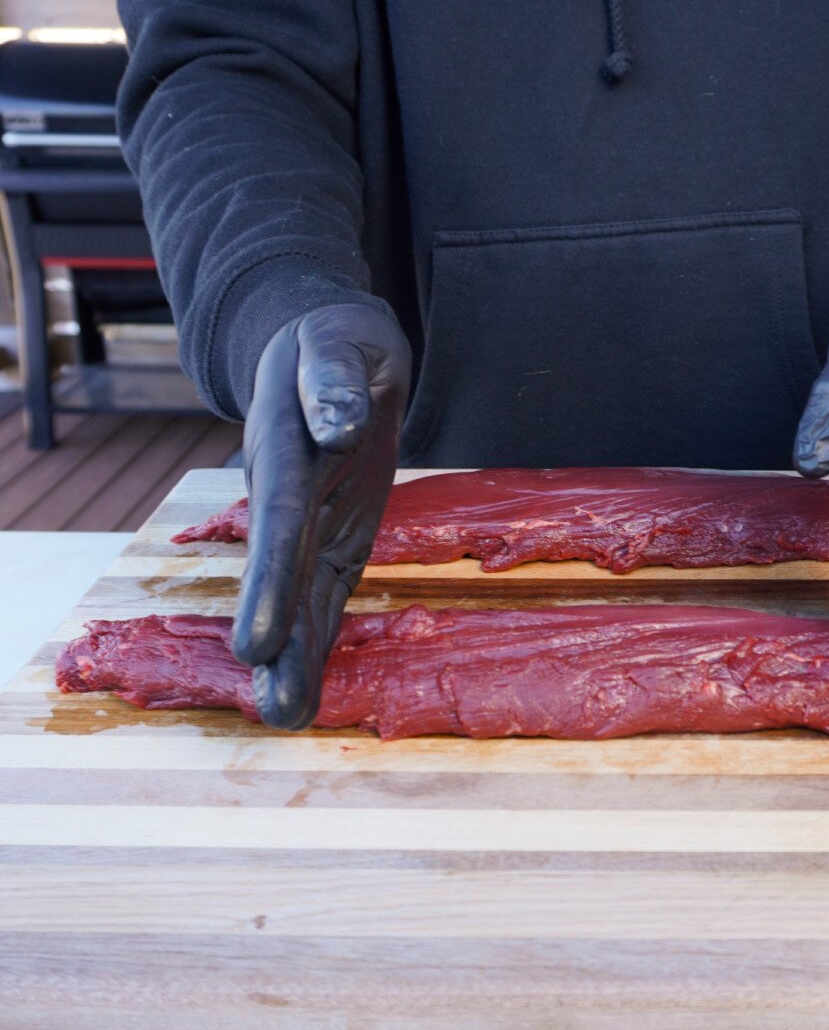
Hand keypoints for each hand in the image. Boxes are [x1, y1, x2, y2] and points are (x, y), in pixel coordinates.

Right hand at [231, 303, 410, 729]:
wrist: (331, 350)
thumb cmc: (334, 343)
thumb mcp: (336, 343)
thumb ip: (332, 381)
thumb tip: (339, 428)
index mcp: (284, 449)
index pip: (278, 518)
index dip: (270, 580)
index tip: (259, 643)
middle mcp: (288, 495)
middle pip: (281, 570)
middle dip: (279, 638)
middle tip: (274, 708)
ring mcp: (309, 520)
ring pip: (301, 590)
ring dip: (296, 653)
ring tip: (287, 716)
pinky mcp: (336, 533)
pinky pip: (328, 587)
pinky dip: (320, 634)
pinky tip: (310, 685)